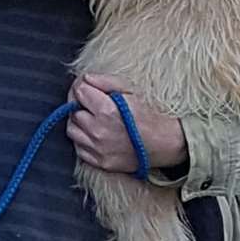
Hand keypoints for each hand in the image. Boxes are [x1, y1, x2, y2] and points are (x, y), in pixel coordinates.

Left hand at [67, 73, 187, 173]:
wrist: (167, 143)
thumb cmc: (151, 115)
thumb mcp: (132, 90)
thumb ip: (105, 81)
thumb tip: (85, 78)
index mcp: (106, 110)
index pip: (79, 91)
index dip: (82, 85)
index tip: (87, 86)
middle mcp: (98, 131)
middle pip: (73, 111)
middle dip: (80, 104)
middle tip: (91, 102)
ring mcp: (98, 149)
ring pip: (72, 130)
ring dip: (79, 122)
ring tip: (92, 118)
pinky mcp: (100, 162)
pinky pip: (79, 149)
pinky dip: (83, 140)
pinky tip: (95, 134)